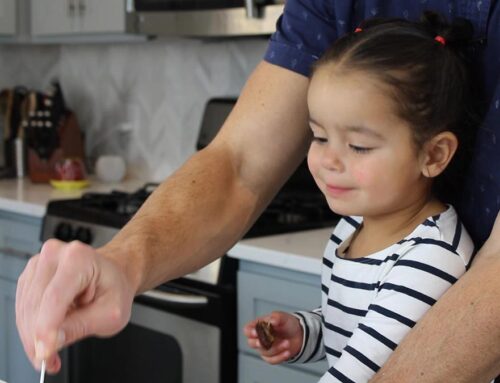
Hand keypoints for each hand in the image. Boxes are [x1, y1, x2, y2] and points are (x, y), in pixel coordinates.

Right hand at [15, 239, 134, 373]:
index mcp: (80, 259)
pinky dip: (32, 327)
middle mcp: (56, 255)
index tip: (45, 352)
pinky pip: (23, 307)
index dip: (46, 329)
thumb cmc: (115, 287)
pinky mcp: (31, 276)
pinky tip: (47, 336)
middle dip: (39, 338)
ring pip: (26, 309)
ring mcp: (40, 264)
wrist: (113, 273)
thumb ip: (81, 326)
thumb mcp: (110, 313)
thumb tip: (53, 341)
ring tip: (52, 350)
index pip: (54, 298)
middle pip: (36, 305)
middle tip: (50, 360)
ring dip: (34, 335)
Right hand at [243, 311, 302, 363]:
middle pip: (251, 343)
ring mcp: (265, 348)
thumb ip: (277, 317)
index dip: (250, 332)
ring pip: (264, 352)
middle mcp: (259, 337)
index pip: (247, 330)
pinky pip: (271, 360)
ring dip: (276, 348)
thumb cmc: (287, 323)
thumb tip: (272, 320)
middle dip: (260, 343)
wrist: (299, 334)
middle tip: (270, 340)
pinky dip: (280, 357)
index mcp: (259, 326)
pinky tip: (287, 352)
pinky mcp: (271, 356)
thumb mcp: (283, 317)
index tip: (256, 332)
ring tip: (287, 343)